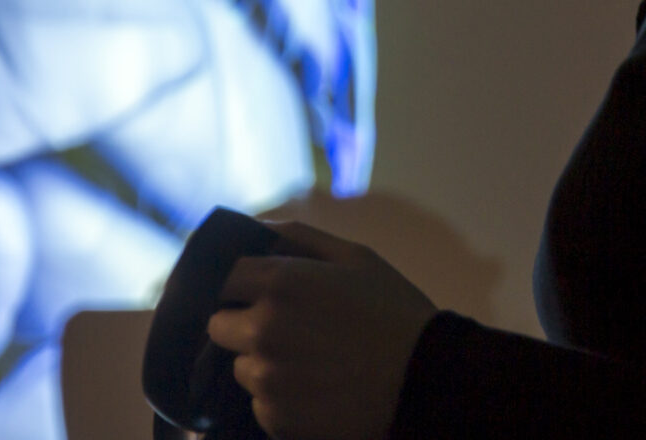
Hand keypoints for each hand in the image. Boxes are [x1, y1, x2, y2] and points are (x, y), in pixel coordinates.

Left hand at [204, 221, 439, 439]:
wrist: (426, 382)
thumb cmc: (395, 313)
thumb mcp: (355, 257)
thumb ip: (299, 237)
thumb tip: (257, 228)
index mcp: (280, 283)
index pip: (223, 277)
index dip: (241, 284)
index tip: (259, 292)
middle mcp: (263, 330)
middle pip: (218, 325)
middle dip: (243, 324)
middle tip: (288, 329)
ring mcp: (267, 378)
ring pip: (240, 366)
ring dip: (263, 363)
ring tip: (309, 362)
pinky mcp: (275, 417)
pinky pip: (260, 403)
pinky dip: (281, 398)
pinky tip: (317, 389)